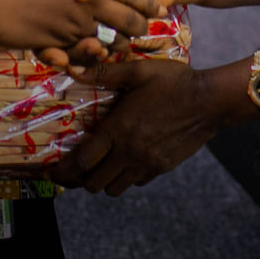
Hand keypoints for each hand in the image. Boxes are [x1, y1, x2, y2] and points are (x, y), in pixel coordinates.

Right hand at [0, 0, 163, 52]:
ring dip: (115, 48)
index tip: (157, 9)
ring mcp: (71, 23)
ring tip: (120, 49)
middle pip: (125, 19)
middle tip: (144, 33)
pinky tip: (89, 59)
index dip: (144, 2)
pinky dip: (85, 58)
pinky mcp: (56, 44)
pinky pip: (80, 55)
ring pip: (106, 42)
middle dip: (138, 29)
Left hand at [51, 59, 223, 195]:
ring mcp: (147, 163)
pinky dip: (126, 177)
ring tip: (100, 166)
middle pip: (94, 183)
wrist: (210, 100)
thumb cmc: (173, 82)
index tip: (49, 174)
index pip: (82, 162)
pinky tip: (126, 160)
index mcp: (118, 130)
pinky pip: (136, 182)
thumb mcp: (138, 71)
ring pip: (115, 188)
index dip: (62, 172)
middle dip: (80, 179)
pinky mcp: (162, 168)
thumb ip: (105, 73)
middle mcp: (130, 152)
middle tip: (74, 169)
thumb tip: (74, 70)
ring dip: (103, 180)